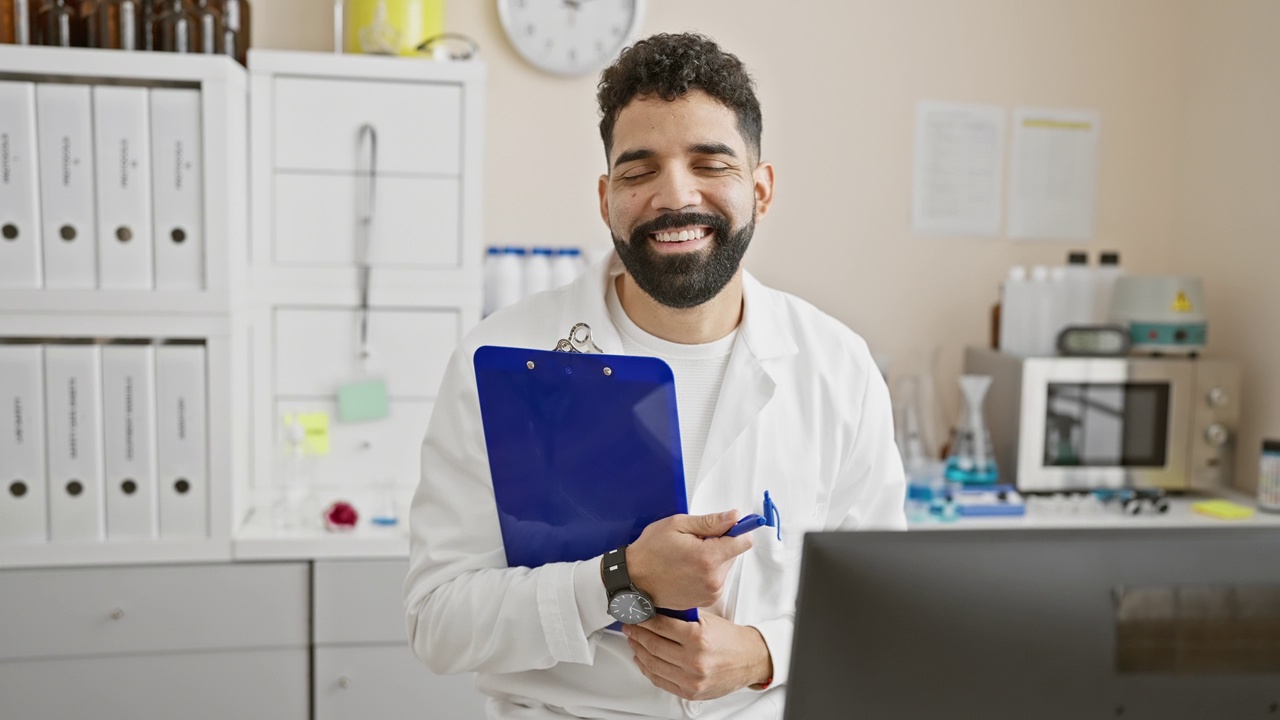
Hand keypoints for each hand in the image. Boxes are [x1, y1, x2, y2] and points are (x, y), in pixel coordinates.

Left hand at [624, 612, 772, 700]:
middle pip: (653, 645)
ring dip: (637, 651)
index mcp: (699, 638)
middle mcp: (694, 661)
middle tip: (629, 626)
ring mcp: (691, 679)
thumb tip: (653, 611)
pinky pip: (660, 680)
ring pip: (652, 664)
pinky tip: (641, 659)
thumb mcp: (707, 620)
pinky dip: (646, 669)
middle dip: (636, 634)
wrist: (749, 660)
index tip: (635, 615)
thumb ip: (681, 617)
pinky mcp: (690, 692)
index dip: (643, 620)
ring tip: (633, 641)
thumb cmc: (729, 639)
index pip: (660, 626)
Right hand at [625, 511, 752, 609]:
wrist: (633, 579)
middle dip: (720, 543)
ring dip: (712, 559)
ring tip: (688, 557)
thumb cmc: (650, 552)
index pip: (744, 541)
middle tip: (694, 542)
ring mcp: (710, 592)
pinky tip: (687, 569)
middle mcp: (713, 578)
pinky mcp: (706, 600)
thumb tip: (734, 517)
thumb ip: (711, 521)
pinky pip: (716, 579)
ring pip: (725, 566)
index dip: (737, 529)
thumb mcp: (677, 525)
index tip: (730, 525)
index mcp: (708, 557)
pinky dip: (707, 572)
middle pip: (734, 553)